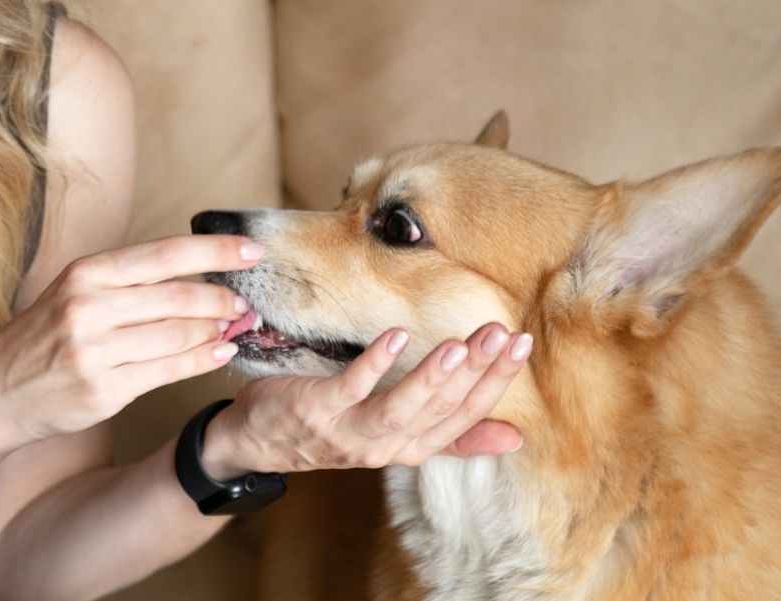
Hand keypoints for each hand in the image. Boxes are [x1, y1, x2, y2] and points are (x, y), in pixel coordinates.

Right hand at [0, 235, 262, 444]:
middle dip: (223, 301)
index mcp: (87, 274)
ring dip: (217, 332)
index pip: (167, 254)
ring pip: (180, 336)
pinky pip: (170, 371)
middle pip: (180, 297)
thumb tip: (206, 279)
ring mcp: (95, 351)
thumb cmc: (47, 337)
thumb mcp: (78, 293)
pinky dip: (202, 361)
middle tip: (245, 305)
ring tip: (234, 329)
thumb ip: (134, 283)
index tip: (253, 251)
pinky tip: (219, 354)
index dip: (217, 251)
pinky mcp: (103, 390)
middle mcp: (89, 307)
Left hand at [201, 323, 528, 479]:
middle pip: (439, 409)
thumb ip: (453, 437)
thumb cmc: (333, 427)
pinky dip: (374, 364)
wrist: (258, 440)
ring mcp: (349, 431)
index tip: (522, 345)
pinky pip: (349, 388)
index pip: (464, 416)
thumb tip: (514, 438)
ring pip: (400, 408)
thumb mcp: (396, 436)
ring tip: (461, 344)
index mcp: (410, 446)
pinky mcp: (318, 410)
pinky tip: (396, 336)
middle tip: (503, 334)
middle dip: (475, 372)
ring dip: (432, 377)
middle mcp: (385, 446)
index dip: (495, 383)